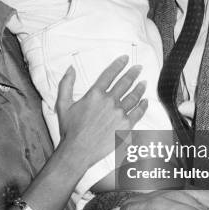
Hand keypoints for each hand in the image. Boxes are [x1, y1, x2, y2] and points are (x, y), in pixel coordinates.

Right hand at [56, 56, 147, 171]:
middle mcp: (109, 101)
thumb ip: (66, 84)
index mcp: (95, 94)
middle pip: (125, 83)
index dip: (118, 65)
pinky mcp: (125, 126)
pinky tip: (145, 101)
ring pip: (133, 97)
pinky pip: (138, 113)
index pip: (110, 74)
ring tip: (144, 83)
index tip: (125, 59)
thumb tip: (70, 69)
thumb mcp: (63, 104)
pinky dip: (143, 106)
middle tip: (139, 67)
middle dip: (133, 73)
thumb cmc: (69, 129)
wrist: (78, 150)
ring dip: (140, 88)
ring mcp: (119, 113)